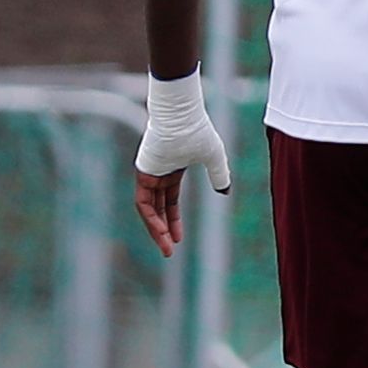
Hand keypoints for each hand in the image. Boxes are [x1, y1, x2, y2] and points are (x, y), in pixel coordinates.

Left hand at [131, 76, 229, 257]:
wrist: (183, 117)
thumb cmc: (198, 131)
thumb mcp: (214, 158)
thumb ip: (219, 174)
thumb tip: (225, 192)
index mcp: (172, 171)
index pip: (170, 201)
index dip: (174, 220)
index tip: (179, 239)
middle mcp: (157, 175)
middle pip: (158, 209)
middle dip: (163, 231)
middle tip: (169, 251)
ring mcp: (148, 174)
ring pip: (149, 210)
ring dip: (155, 229)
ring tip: (166, 247)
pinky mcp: (142, 174)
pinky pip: (143, 203)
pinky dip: (151, 218)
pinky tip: (161, 231)